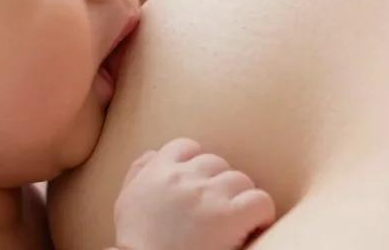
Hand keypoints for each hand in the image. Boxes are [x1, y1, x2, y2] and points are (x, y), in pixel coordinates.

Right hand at [113, 138, 274, 249]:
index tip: (198, 185)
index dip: (195, 165)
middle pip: (216, 163)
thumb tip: (154, 154)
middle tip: (216, 210)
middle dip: (218, 185)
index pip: (185, 147)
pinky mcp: (229, 216)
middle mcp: (183, 176)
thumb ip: (140, 172)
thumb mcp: (127, 201)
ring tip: (234, 221)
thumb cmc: (136, 242)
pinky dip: (261, 214)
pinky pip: (260, 200)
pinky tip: (253, 227)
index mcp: (158, 171)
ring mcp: (207, 193)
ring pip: (240, 179)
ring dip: (239, 199)